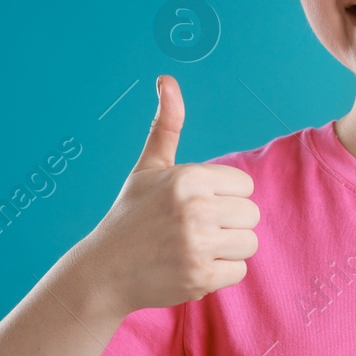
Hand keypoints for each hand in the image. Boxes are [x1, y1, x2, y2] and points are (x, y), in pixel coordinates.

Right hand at [78, 75, 258, 314]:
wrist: (105, 271)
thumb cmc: (131, 215)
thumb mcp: (148, 167)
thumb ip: (166, 125)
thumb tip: (167, 80)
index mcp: (188, 177)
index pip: (244, 185)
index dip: (224, 196)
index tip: (195, 206)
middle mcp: (195, 208)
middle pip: (251, 214)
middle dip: (228, 223)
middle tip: (193, 230)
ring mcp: (198, 244)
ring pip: (249, 242)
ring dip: (227, 249)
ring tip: (194, 247)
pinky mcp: (201, 276)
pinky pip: (239, 270)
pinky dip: (220, 272)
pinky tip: (191, 266)